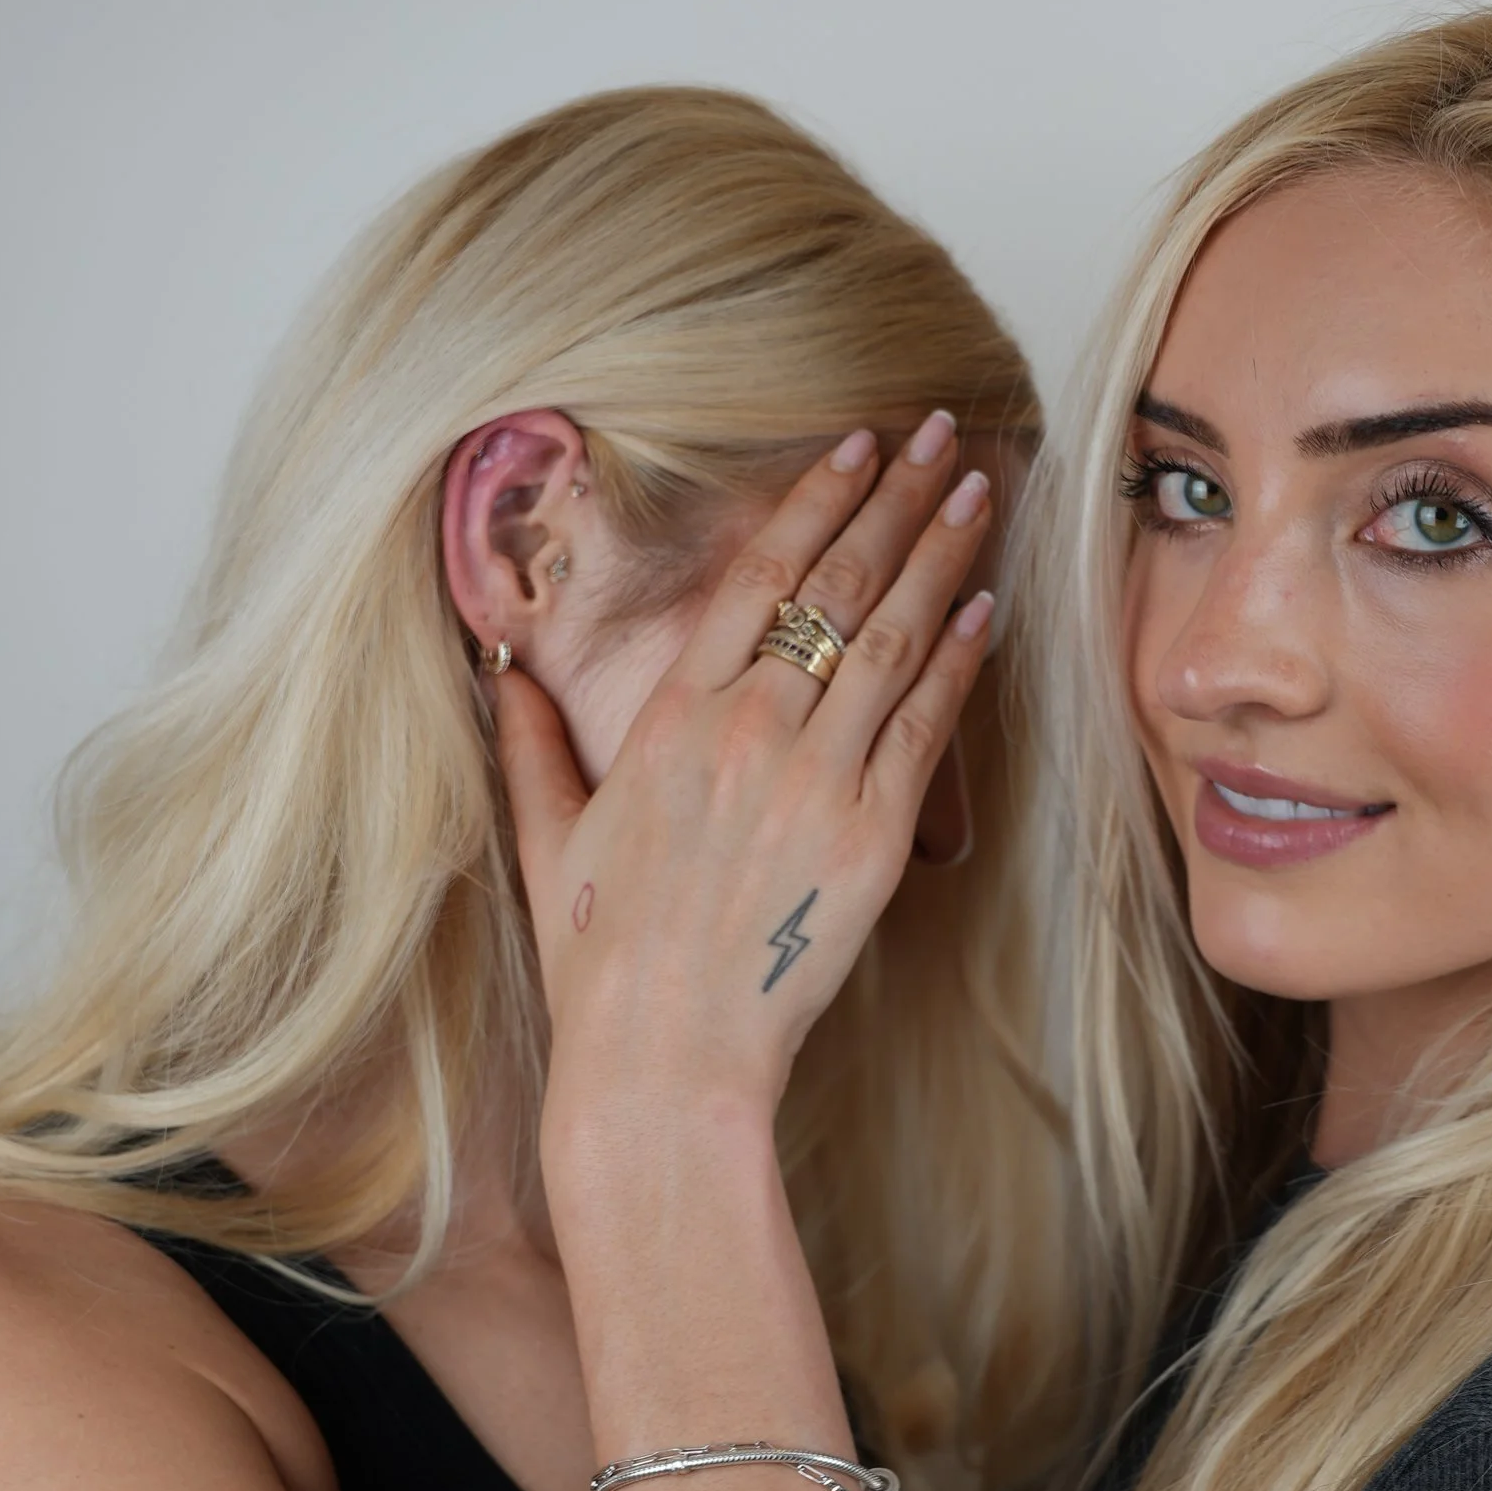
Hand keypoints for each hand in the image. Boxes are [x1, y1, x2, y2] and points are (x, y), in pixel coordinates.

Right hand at [490, 418, 996, 1146]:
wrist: (664, 1057)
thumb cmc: (603, 963)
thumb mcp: (550, 844)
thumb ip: (532, 749)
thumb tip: (504, 678)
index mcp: (672, 720)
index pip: (754, 577)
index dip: (812, 500)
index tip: (852, 445)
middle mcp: (749, 732)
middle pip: (836, 585)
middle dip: (893, 497)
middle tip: (938, 433)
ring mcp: (816, 780)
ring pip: (892, 638)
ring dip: (940, 553)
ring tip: (977, 490)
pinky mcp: (871, 839)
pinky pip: (926, 726)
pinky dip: (961, 657)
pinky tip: (987, 602)